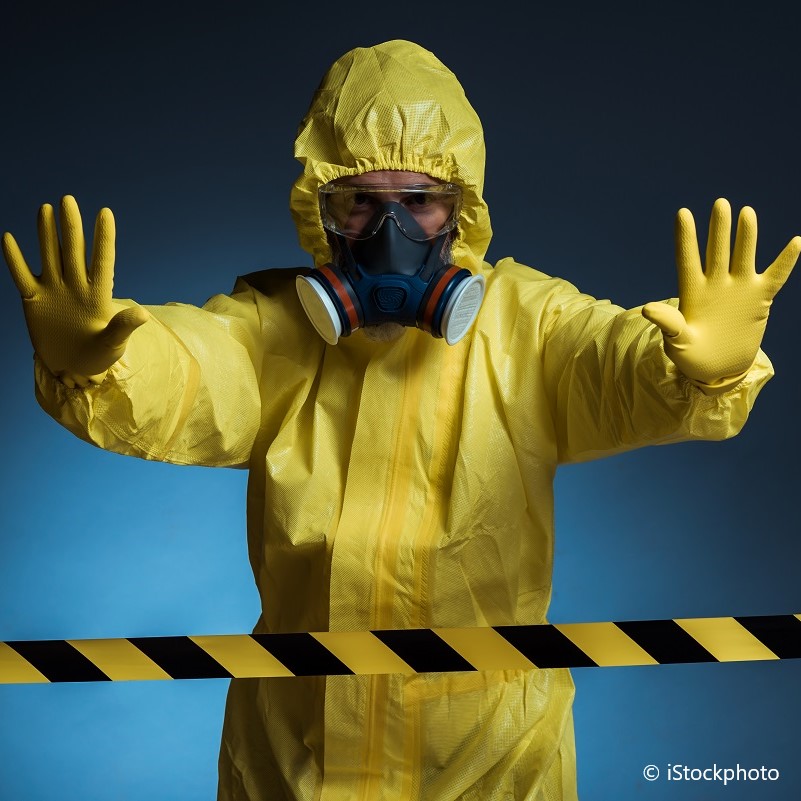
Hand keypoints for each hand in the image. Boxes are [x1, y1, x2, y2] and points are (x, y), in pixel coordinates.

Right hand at [2, 195, 148, 386]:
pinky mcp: (34, 301)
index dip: (103, 238)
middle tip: (68, 199)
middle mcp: (75, 286)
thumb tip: (143, 314)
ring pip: (49, 256)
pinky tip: (8, 238)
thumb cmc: (99, 355)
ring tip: (46, 209)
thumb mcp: (113, 344)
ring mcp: (54, 291)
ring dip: (46, 234)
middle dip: (71, 226)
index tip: (105, 213)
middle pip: (73, 251)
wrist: (73, 366)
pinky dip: (14, 259)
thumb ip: (123, 327)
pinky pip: (22, 276)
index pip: (102, 260)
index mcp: (98, 294)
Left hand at [642, 198, 800, 392]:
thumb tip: (647, 309)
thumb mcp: (676, 342)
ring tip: (746, 212)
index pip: (688, 259)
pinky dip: (785, 261)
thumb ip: (668, 323)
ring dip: (746, 236)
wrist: (717, 369)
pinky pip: (776, 276)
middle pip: (717, 251)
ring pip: (743, 256)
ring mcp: (738, 289)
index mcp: (692, 291)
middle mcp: (715, 284)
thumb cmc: (691, 356)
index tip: (682, 213)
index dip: (686, 237)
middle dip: (719, 229)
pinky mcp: (759, 299)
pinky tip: (796, 241)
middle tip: (720, 204)